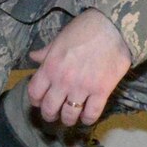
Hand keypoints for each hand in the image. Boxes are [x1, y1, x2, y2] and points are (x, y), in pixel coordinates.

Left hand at [26, 10, 132, 127]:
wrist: (112, 26)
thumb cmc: (84, 28)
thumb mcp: (60, 38)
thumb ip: (46, 52)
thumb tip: (33, 57)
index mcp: (50, 67)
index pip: (34, 93)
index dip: (35, 101)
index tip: (39, 102)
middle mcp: (63, 81)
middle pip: (49, 109)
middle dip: (49, 115)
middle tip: (53, 115)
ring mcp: (82, 88)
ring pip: (70, 115)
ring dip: (68, 120)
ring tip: (69, 118)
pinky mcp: (101, 91)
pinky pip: (92, 114)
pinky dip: (88, 119)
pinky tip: (87, 117)